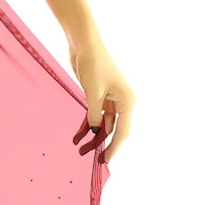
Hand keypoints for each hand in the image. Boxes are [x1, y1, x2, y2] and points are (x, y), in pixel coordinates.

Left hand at [68, 32, 133, 164]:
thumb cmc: (93, 64)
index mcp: (127, 100)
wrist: (84, 44)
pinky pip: (94, 115)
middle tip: (89, 158)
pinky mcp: (98, 95)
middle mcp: (122, 101)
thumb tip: (96, 131)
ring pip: (103, 123)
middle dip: (100, 143)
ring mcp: (110, 99)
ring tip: (79, 148)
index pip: (122, 131)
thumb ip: (95, 114)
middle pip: (113, 129)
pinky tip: (77, 135)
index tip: (105, 161)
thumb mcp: (93, 93)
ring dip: (91, 135)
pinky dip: (86, 124)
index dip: (114, 147)